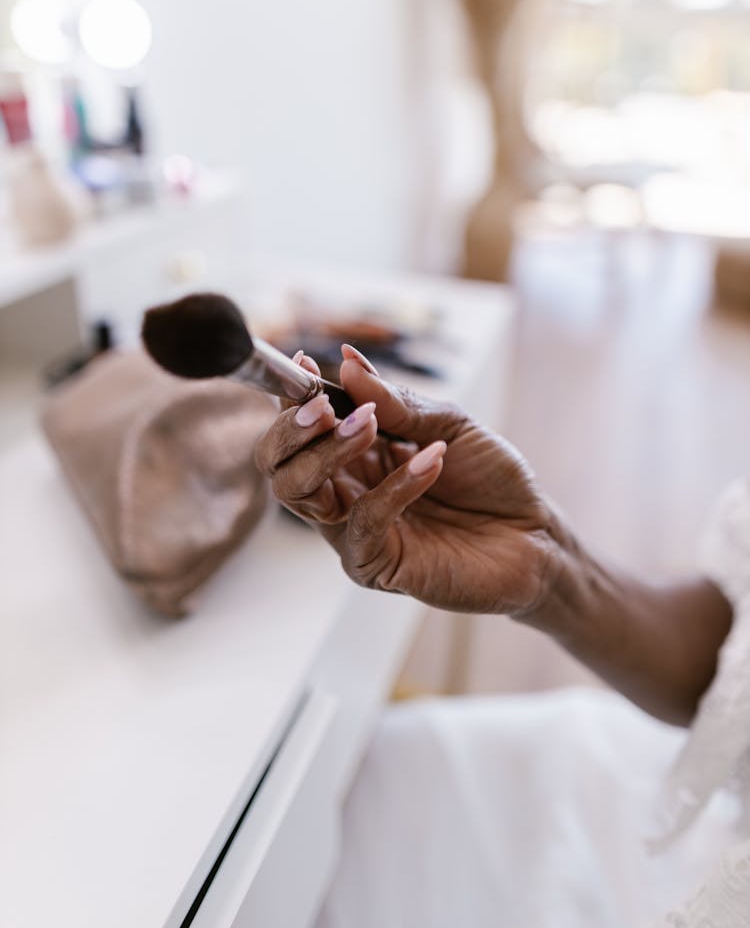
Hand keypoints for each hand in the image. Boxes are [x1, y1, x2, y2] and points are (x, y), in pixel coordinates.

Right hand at [255, 346, 561, 615]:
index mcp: (353, 454)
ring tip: (370, 423)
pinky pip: (361, 524)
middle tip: (328, 406)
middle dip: (294, 429)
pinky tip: (430, 462)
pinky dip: (393, 487)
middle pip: (278, 464)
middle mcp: (343, 492)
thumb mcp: (449, 424)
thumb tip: (346, 362)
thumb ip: (397, 401)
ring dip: (329, 450)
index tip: (302, 363)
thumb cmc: (491, 478)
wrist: (536, 534)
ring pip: (299, 493)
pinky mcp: (375, 565)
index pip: (298, 429)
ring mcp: (354, 530)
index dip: (291, 397)